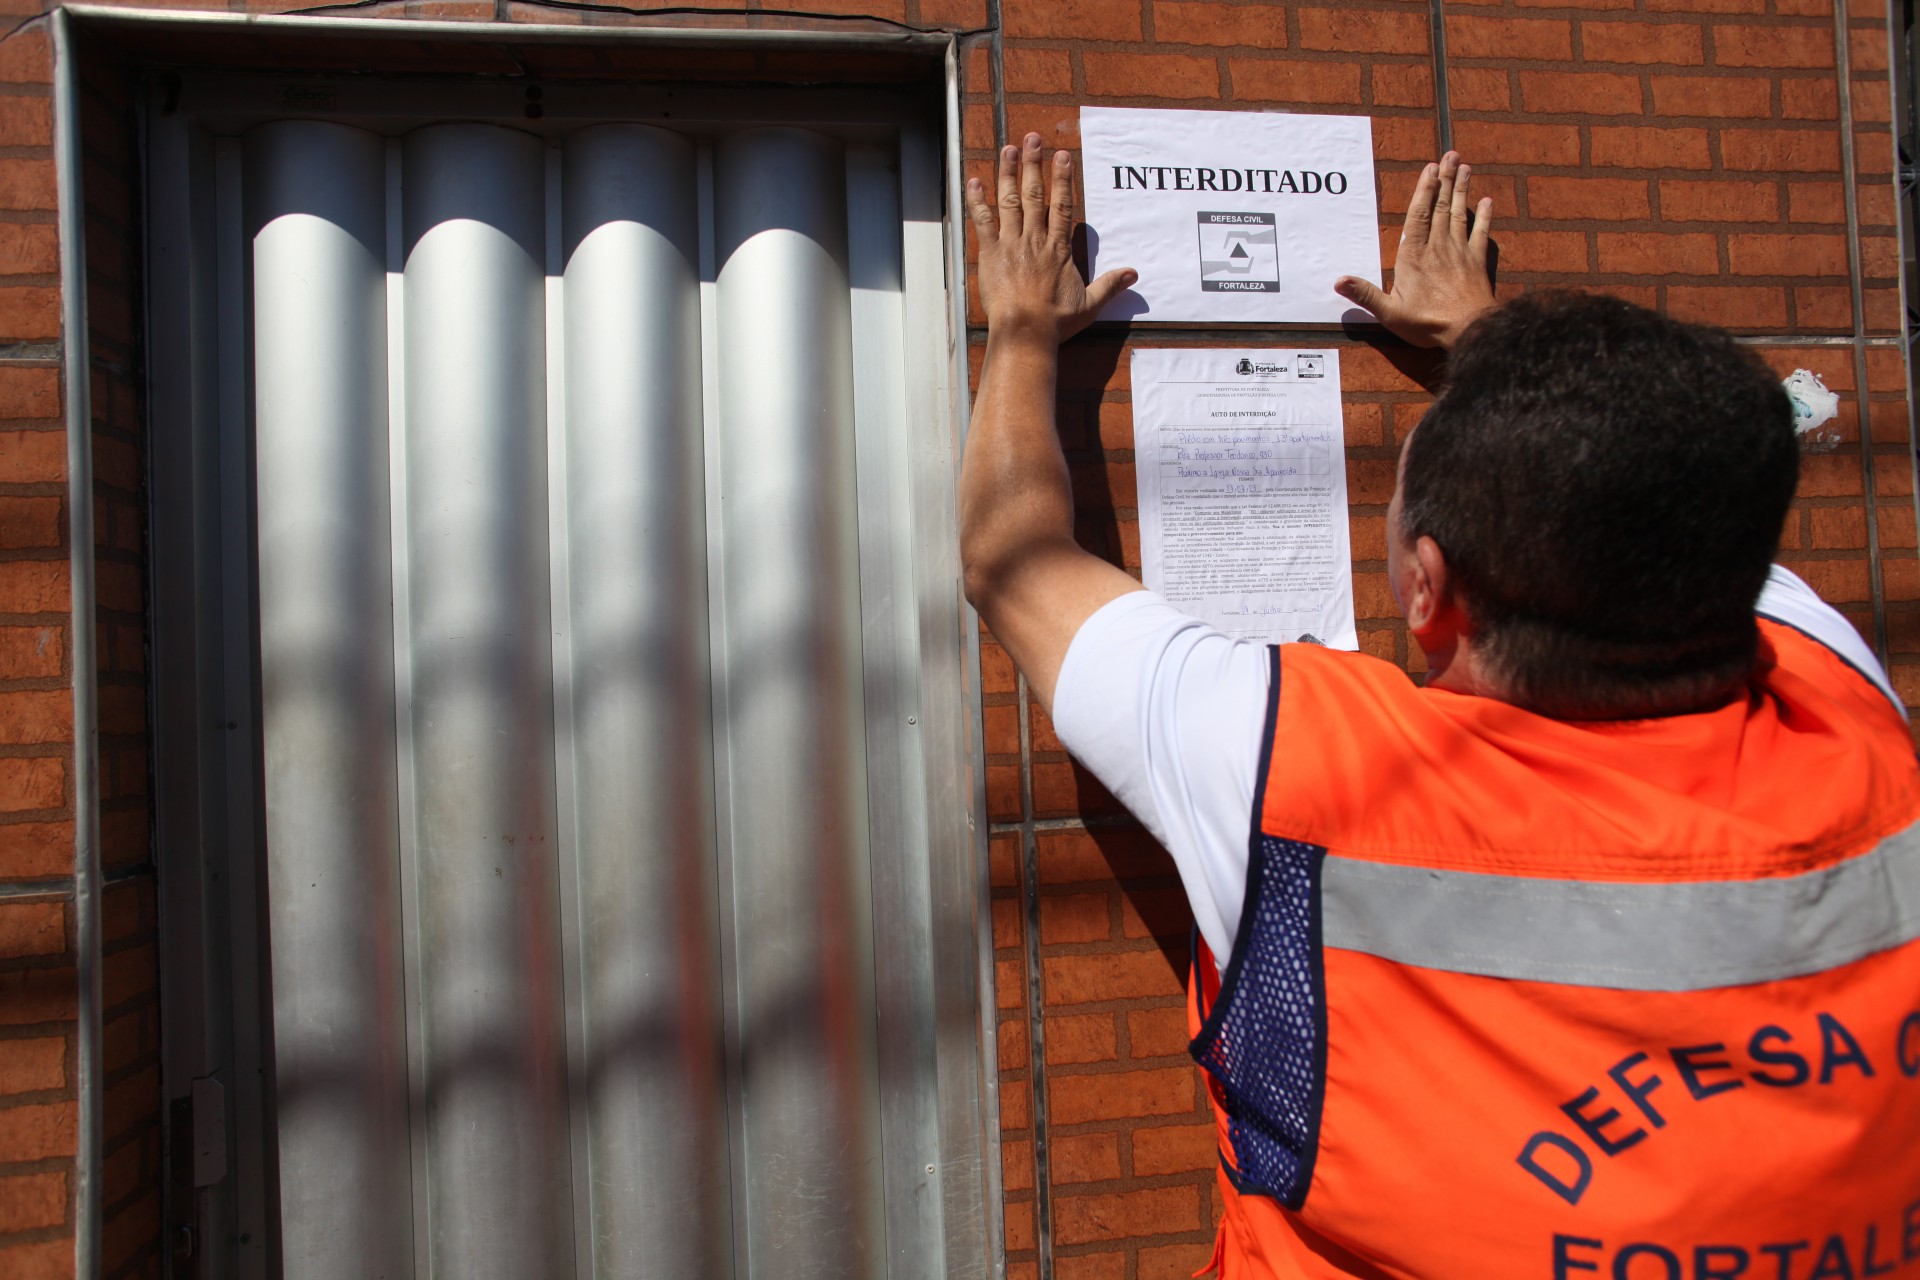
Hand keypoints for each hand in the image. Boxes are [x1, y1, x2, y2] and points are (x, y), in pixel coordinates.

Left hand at [967, 133, 1136, 343]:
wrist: (1026, 332)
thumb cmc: (1056, 322)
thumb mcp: (1090, 304)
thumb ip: (1110, 285)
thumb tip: (1134, 274)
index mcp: (1058, 248)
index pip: (1062, 205)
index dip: (1062, 178)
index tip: (1062, 156)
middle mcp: (1035, 239)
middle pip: (1035, 194)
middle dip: (1033, 164)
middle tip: (1032, 138)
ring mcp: (1012, 244)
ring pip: (1009, 201)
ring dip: (1008, 173)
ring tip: (1008, 148)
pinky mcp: (991, 254)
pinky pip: (983, 222)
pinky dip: (977, 201)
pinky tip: (974, 181)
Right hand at [1336, 152, 1494, 350]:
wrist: (1469, 331)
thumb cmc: (1427, 323)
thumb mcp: (1389, 313)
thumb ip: (1365, 294)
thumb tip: (1338, 281)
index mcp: (1414, 256)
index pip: (1418, 216)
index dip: (1424, 191)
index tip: (1431, 168)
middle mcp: (1438, 247)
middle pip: (1441, 207)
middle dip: (1446, 180)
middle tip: (1451, 156)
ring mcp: (1460, 253)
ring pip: (1459, 214)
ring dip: (1462, 190)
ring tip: (1465, 167)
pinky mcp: (1477, 263)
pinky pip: (1481, 234)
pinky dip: (1485, 216)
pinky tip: (1487, 201)